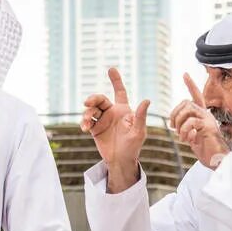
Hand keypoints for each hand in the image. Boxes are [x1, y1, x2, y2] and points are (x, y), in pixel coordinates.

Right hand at [82, 67, 149, 190]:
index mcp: (124, 111)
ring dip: (87, 113)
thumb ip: (140, 116)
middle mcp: (112, 113)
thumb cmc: (133, 147)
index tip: (111, 69)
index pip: (120, 92)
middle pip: (100, 99)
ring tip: (86, 122)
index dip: (116, 81)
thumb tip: (147, 100)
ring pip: (91, 110)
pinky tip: (85, 127)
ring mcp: (102, 120)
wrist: (121, 161)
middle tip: (87, 103)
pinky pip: (87, 121)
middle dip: (93, 99)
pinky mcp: (95, 129)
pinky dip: (84, 122)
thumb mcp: (138, 132)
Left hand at [170, 73, 229, 168]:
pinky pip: (191, 122)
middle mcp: (206, 115)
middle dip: (174, 114)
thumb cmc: (206, 150)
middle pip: (186, 102)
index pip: (196, 96)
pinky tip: (187, 140)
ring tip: (181, 136)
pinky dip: (185, 131)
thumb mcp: (192, 137)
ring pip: (187, 110)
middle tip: (173, 128)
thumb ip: (186, 128)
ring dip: (179, 123)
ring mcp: (208, 120)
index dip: (191, 85)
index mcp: (202, 116)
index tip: (184, 74)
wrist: (218, 161)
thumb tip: (173, 124)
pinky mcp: (208, 127)